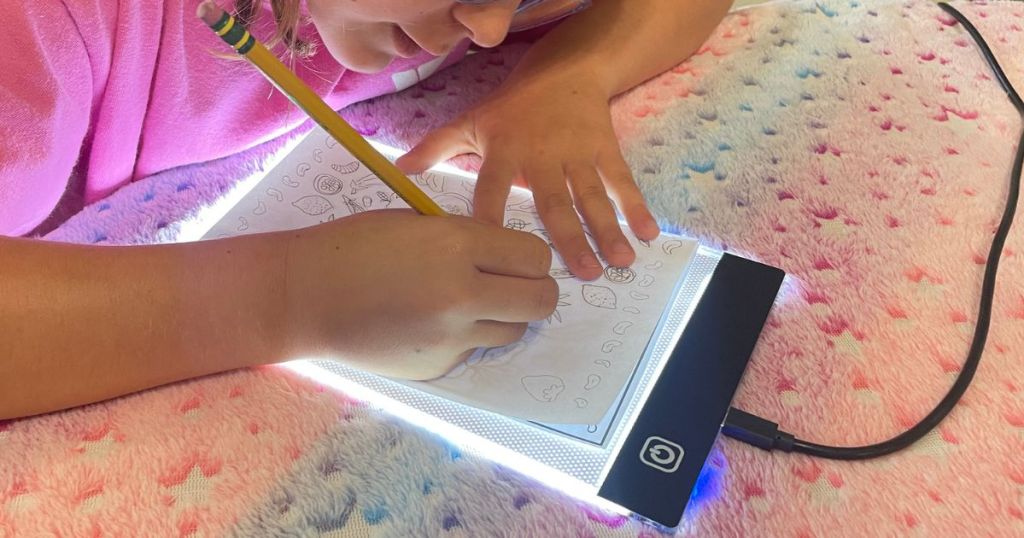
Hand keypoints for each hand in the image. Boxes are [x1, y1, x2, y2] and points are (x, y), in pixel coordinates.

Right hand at [282, 210, 557, 379]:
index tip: (516, 257)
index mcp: (457, 245)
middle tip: (514, 285)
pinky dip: (464, 337)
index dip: (531, 257)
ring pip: (515, 330)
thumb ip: (467, 238)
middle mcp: (462, 293)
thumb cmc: (354, 247)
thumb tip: (511, 256)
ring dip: (503, 316)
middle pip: (542, 300)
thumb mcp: (417, 224)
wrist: (304, 297)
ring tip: (467, 302)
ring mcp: (451, 336)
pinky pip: (474, 349)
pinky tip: (428, 323)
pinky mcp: (437, 365)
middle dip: (536, 290)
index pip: (536, 256)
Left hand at [396, 71, 659, 280]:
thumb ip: (437, 147)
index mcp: (504, 151)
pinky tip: (648, 235)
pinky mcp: (604, 148)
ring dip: (607, 230)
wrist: (565, 69)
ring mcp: (576, 153)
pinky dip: (636, 206)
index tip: (489, 257)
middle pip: (554, 202)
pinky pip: (621, 180)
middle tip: (581, 274)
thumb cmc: (512, 105)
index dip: (489, 219)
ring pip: (592, 196)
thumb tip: (399, 170)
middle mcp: (541, 155)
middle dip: (569, 238)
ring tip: (619, 263)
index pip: (491, 190)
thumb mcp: (472, 121)